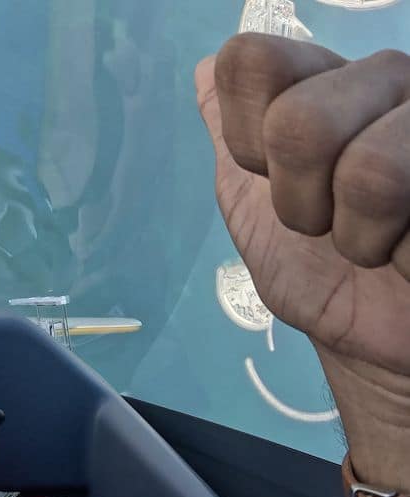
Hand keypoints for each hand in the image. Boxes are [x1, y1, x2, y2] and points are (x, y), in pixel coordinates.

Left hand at [196, 33, 409, 391]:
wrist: (369, 337)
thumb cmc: (315, 267)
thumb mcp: (251, 200)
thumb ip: (231, 134)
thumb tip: (204, 68)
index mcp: (321, 79)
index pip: (250, 61)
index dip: (244, 139)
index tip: (268, 176)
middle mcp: (384, 80)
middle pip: (300, 122)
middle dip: (296, 201)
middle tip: (321, 223)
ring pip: (369, 171)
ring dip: (355, 235)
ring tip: (371, 242)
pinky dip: (402, 256)